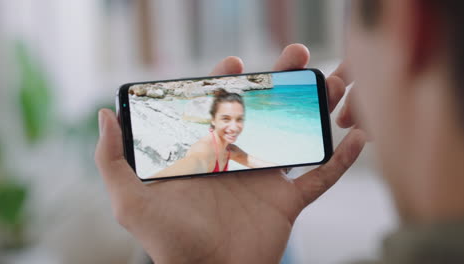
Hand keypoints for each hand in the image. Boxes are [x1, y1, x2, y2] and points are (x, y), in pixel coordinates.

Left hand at [95, 44, 365, 263]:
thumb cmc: (167, 243)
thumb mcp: (130, 199)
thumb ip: (113, 158)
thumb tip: (105, 114)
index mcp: (208, 152)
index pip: (220, 106)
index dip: (228, 81)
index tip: (234, 61)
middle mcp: (239, 159)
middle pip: (266, 112)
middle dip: (283, 82)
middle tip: (297, 55)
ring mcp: (267, 179)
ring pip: (299, 135)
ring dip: (319, 109)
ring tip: (337, 80)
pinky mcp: (288, 202)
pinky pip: (321, 177)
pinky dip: (341, 159)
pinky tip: (358, 136)